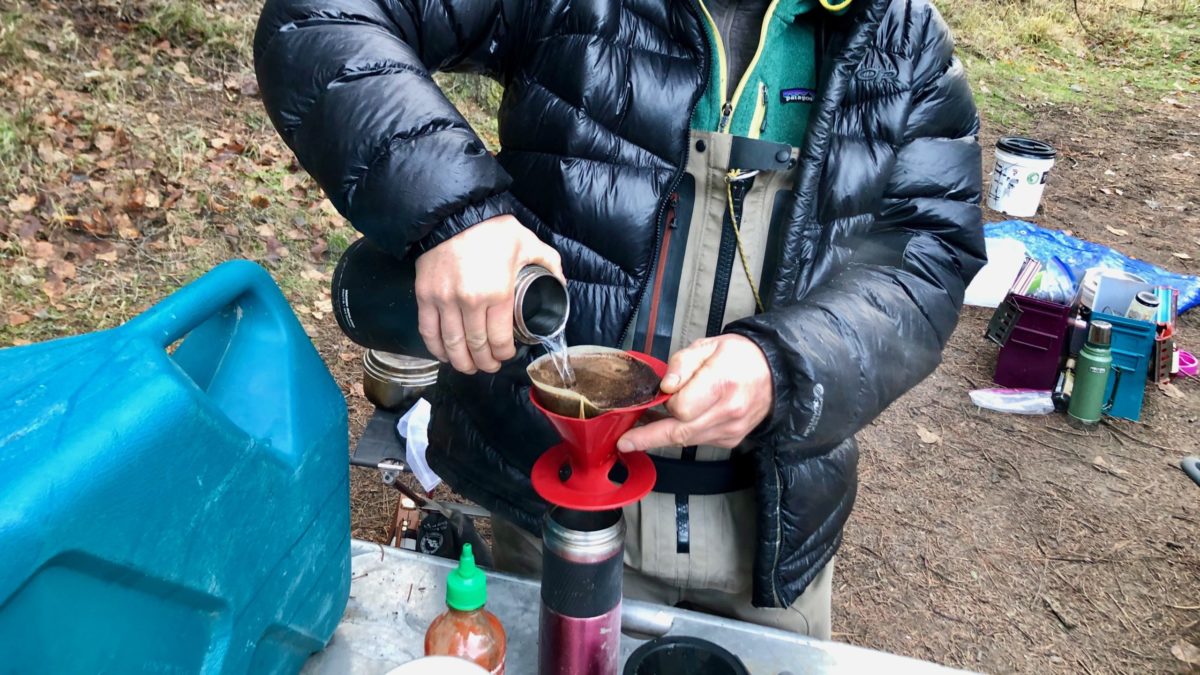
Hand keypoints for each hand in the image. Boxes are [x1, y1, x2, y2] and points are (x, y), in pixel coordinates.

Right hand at [414, 215, 561, 373]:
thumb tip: (560, 283)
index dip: (504, 354)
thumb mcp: (528, 243)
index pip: (500, 340)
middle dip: (484, 363)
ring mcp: (444, 301)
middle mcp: (470, 302)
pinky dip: (436, 348)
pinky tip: (445, 355)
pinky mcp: (425, 296)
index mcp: (498, 293)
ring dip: (461, 362)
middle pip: (476, 347)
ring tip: (469, 366)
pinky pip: (428, 331)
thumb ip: (548, 263)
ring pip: (452, 344)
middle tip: (489, 366)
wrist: (453, 214)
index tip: (506, 356)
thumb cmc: (492, 230)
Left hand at [616, 335, 772, 450]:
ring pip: (687, 440)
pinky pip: (699, 441)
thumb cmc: (738, 355)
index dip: (667, 402)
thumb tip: (665, 387)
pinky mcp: (731, 440)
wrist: (773, 371)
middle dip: (648, 438)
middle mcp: (728, 412)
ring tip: (643, 428)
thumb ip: (682, 364)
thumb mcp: (707, 346)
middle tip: (624, 442)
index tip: (664, 392)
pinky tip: (678, 422)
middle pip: (680, 433)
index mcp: (722, 383)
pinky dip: (684, 433)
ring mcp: (731, 430)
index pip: (682, 408)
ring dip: (663, 435)